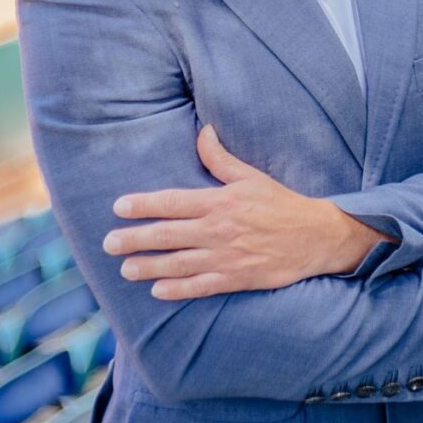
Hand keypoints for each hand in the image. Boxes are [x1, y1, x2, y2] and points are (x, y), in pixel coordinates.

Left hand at [103, 125, 391, 299]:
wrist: (314, 236)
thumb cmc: (280, 202)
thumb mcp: (250, 175)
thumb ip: (220, 158)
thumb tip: (203, 131)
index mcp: (219, 201)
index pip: (172, 202)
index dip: (143, 204)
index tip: (119, 207)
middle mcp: (217, 230)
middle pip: (168, 235)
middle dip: (135, 238)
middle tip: (108, 243)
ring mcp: (225, 257)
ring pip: (178, 263)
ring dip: (148, 266)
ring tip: (125, 269)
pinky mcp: (236, 278)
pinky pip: (201, 286)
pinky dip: (178, 290)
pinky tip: (157, 291)